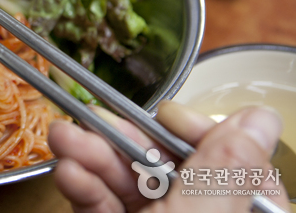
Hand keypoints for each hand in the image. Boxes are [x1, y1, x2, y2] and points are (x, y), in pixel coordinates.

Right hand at [48, 100, 290, 212]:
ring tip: (61, 139)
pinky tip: (68, 175)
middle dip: (122, 142)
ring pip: (130, 184)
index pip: (232, 158)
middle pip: (168, 166)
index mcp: (240, 210)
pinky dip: (86, 190)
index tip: (163, 116)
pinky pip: (107, 206)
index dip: (195, 132)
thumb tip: (258, 117)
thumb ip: (227, 172)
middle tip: (85, 119)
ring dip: (92, 160)